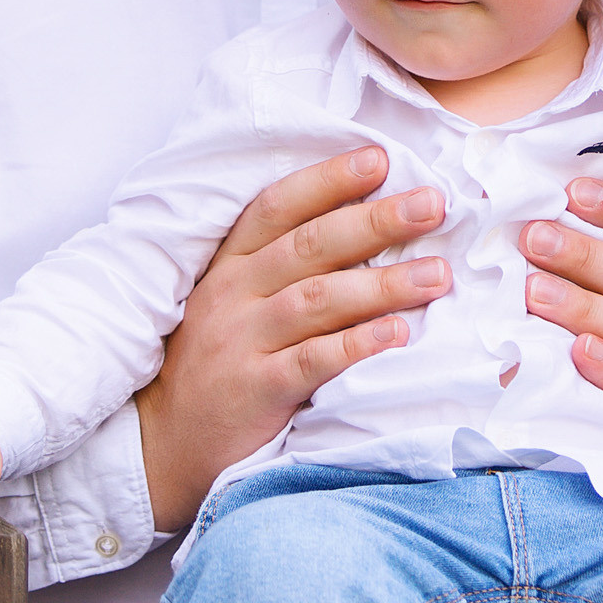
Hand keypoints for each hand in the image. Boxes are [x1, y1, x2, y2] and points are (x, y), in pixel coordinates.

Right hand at [133, 146, 451, 526]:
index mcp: (230, 264)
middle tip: (432, 205)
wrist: (166, 442)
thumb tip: (369, 225)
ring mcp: (241, 341)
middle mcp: (233, 294)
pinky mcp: (255, 390)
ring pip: (318, 299)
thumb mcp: (234, 302)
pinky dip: (357, 344)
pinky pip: (312, 360)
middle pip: (310, 245)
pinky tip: (397, 332)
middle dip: (375, 221)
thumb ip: (284, 267)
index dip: (328, 179)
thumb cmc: (218, 362)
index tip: (380, 160)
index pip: (278, 206)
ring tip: (437, 274)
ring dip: (382, 283)